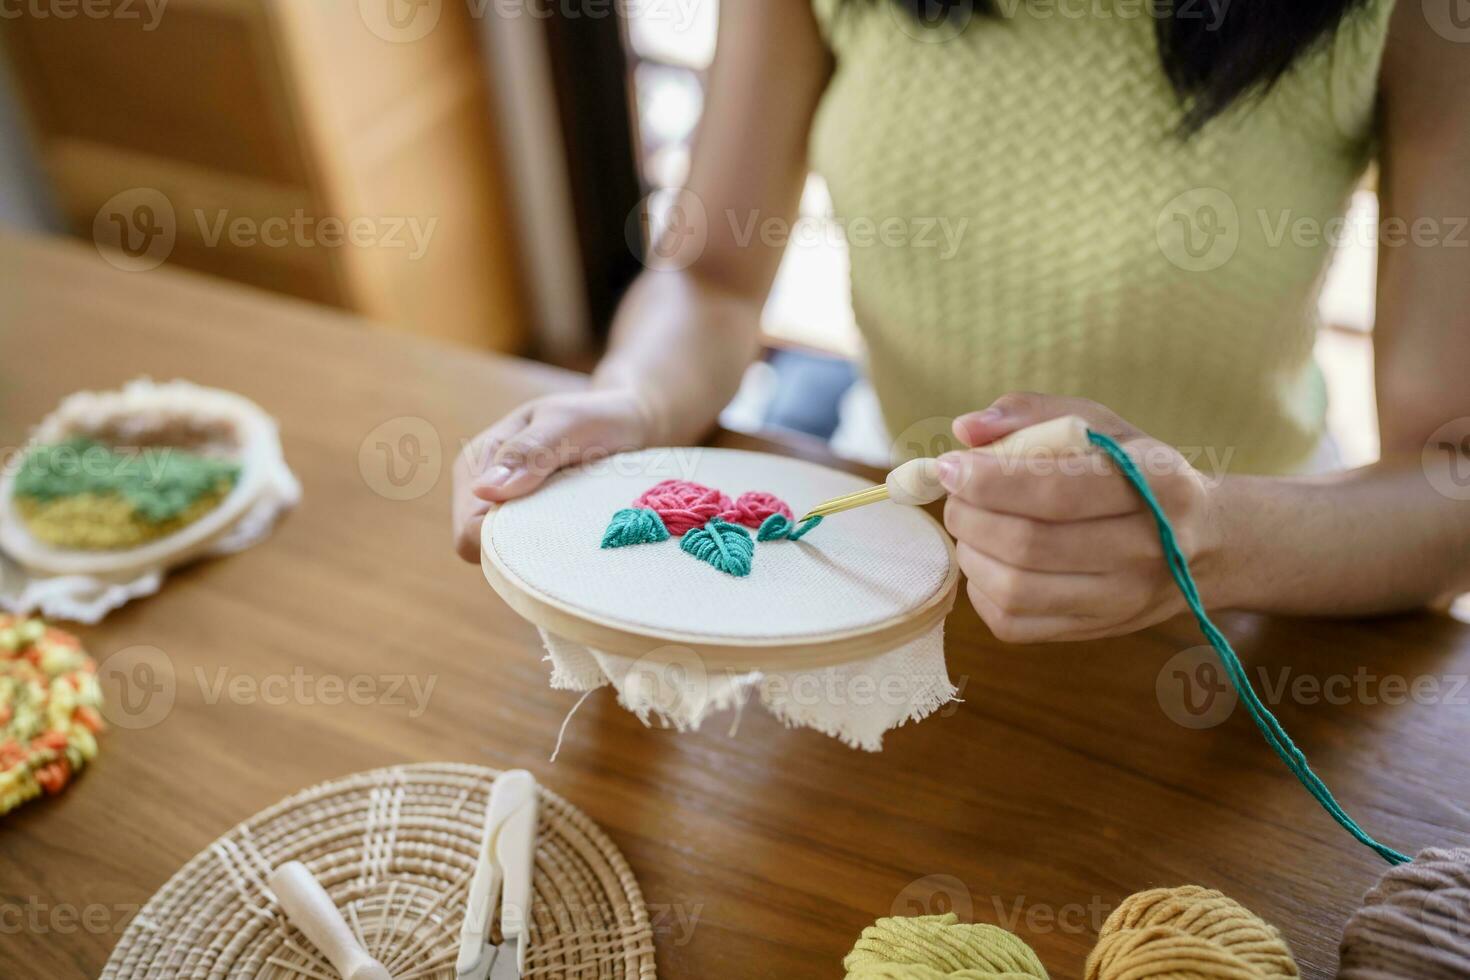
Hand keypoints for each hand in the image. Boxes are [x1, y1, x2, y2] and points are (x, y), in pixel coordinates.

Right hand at [452, 389, 652, 561]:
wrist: (626, 423)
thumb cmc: (597, 417)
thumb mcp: (566, 424)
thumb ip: (528, 452)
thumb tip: (482, 490)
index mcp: (476, 461)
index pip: (468, 528)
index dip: (499, 542)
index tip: (547, 531)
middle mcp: (482, 488)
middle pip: (479, 547)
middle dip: (516, 546)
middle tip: (566, 526)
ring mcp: (504, 505)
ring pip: (502, 553)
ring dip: (535, 546)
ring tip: (570, 524)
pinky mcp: (527, 518)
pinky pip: (525, 548)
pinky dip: (547, 544)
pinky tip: (572, 530)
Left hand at [937, 393, 1221, 642]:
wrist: (1207, 543)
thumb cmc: (1138, 472)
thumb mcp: (1102, 425)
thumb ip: (1032, 414)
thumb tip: (965, 430)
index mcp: (1157, 482)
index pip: (1057, 490)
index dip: (990, 480)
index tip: (950, 466)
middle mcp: (1148, 547)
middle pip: (1029, 544)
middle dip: (970, 516)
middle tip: (954, 496)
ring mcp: (1124, 599)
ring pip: (1016, 589)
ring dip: (971, 553)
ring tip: (970, 526)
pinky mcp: (1097, 631)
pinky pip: (1014, 622)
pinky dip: (980, 590)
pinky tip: (988, 561)